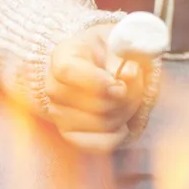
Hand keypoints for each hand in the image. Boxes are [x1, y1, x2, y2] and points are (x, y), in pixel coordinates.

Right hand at [46, 20, 141, 143]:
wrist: (100, 65)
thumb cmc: (111, 52)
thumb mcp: (120, 43)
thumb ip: (128, 55)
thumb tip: (128, 74)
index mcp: (63, 55)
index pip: (68, 71)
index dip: (96, 81)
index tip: (119, 85)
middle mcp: (54, 85)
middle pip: (90, 102)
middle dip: (124, 97)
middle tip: (134, 86)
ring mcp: (58, 111)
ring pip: (100, 124)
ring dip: (124, 113)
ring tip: (129, 100)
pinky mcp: (68, 133)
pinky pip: (96, 144)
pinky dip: (116, 136)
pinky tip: (122, 123)